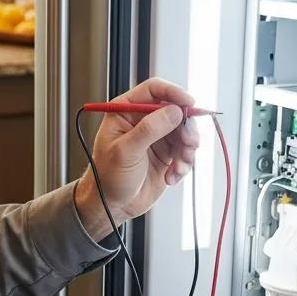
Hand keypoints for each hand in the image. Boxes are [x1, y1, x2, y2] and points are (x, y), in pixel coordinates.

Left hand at [73, 78, 200, 238]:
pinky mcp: (167, 155)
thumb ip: (150, 129)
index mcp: (126, 111)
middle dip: (186, 127)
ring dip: (187, 149)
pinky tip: (172, 177)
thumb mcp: (125, 151)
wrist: (112, 206)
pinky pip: (186, 151)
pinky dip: (184, 164)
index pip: (154, 89)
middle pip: (176, 110)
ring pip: (185, 131)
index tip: (188, 103)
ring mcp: (157, 137)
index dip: (173, 92)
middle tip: (188, 143)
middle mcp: (144, 121)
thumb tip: (175, 111)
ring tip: (178, 167)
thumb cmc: (108, 177)